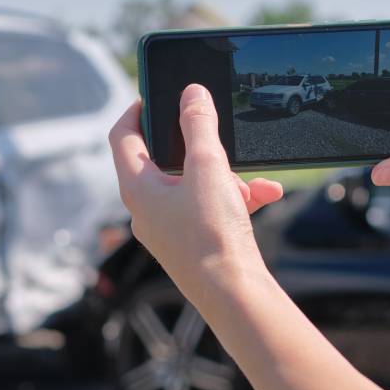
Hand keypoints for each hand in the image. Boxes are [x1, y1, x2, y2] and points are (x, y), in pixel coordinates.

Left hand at [108, 85, 283, 305]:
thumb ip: (198, 125)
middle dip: (198, 146)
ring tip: (251, 181)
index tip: (154, 93)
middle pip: (162, 160)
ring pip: (193, 184)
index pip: (122, 136)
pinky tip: (266, 194)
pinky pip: (211, 208)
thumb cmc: (212, 235)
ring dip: (225, 175)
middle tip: (216, 133)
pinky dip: (235, 198)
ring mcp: (168, 228)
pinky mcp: (192, 242)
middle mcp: (146, 209)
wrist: (234, 295)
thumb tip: (191, 93)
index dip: (136, 109)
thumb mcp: (208, 167)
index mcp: (137, 188)